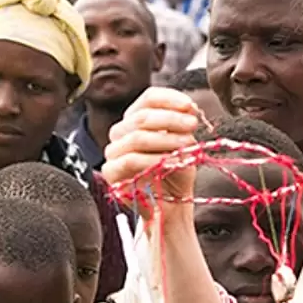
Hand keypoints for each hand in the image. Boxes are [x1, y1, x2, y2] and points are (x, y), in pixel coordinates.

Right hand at [102, 88, 201, 221]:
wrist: (171, 204)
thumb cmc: (176, 171)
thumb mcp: (185, 143)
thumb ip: (184, 124)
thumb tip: (190, 108)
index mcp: (137, 119)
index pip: (148, 98)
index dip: (170, 98)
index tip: (191, 106)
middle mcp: (121, 132)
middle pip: (142, 116)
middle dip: (171, 119)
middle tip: (192, 126)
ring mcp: (113, 151)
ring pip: (136, 137)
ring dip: (164, 139)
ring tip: (185, 145)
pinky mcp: (111, 172)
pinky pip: (129, 160)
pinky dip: (153, 160)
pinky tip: (169, 162)